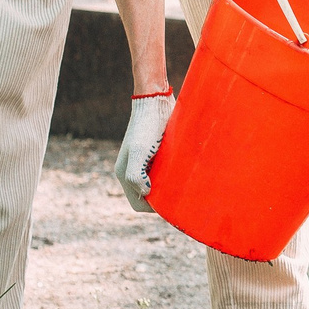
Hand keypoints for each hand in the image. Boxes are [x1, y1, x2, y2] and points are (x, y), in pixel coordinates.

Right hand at [115, 93, 174, 212]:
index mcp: (124, 173)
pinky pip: (164, 171)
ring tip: (184, 181)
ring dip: (169, 185)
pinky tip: (184, 170)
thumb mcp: (139, 151)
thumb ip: (135, 175)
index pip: (138, 203)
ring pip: (158, 183)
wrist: (155, 101)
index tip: (170, 201)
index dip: (153, 207)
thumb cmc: (146, 126)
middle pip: (149, 195)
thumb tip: (146, 192)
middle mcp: (133, 170)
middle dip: (163, 197)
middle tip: (181, 192)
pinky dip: (173, 174)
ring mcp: (145, 161)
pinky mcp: (157, 153)